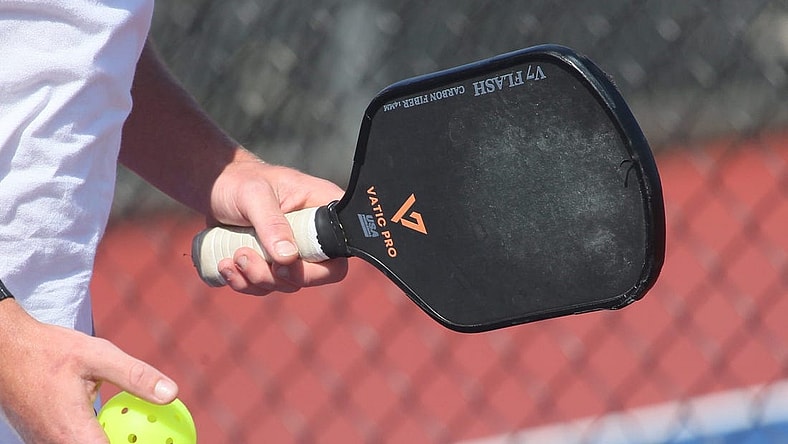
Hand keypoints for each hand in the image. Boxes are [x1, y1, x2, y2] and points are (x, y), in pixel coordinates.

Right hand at [0, 300, 177, 442]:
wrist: (5, 350)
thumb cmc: (49, 350)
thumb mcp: (98, 355)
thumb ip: (136, 377)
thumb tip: (172, 394)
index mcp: (73, 435)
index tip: (164, 442)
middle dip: (129, 443)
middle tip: (162, 438)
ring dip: (114, 439)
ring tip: (141, 433)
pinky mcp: (43, 439)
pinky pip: (76, 443)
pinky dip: (98, 436)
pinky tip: (121, 427)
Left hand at [208, 151, 348, 294]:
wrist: (214, 188)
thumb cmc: (239, 181)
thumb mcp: (254, 195)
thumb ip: (272, 223)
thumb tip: (288, 257)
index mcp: (323, 208)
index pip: (342, 247)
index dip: (322, 265)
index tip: (285, 259)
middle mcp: (314, 234)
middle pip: (319, 274)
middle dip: (281, 276)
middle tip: (247, 257)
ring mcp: (295, 251)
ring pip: (289, 284)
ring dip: (257, 278)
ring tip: (232, 256)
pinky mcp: (273, 264)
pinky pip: (267, 287)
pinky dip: (244, 283)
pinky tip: (226, 266)